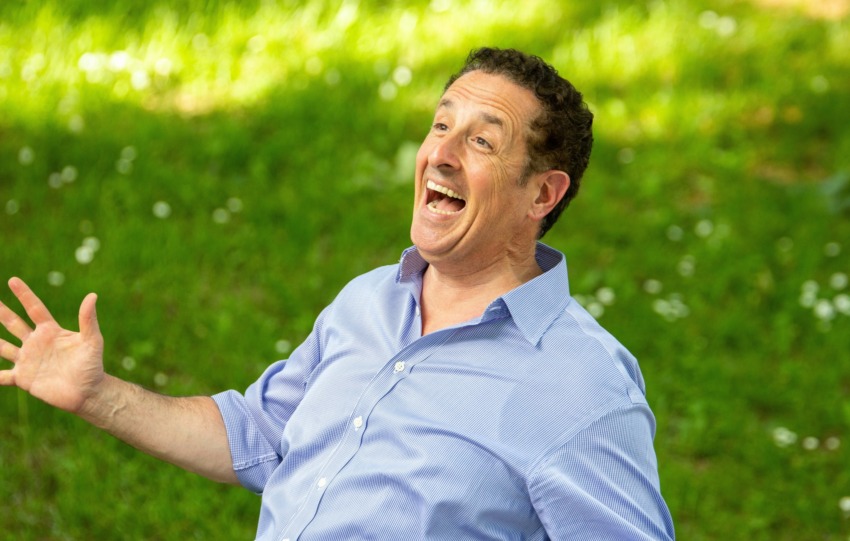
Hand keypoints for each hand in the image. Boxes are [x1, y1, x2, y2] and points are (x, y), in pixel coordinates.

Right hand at [0, 277, 104, 412]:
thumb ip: (88, 320)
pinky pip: (2, 376)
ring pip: (3, 347)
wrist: (87, 392)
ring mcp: (28, 360)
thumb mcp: (92, 341)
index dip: (24, 295)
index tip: (13, 280)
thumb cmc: (92, 365)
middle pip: (13, 323)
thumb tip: (92, 296)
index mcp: (50, 331)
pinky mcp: (23, 378)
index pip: (34, 309)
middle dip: (1, 312)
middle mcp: (36, 343)